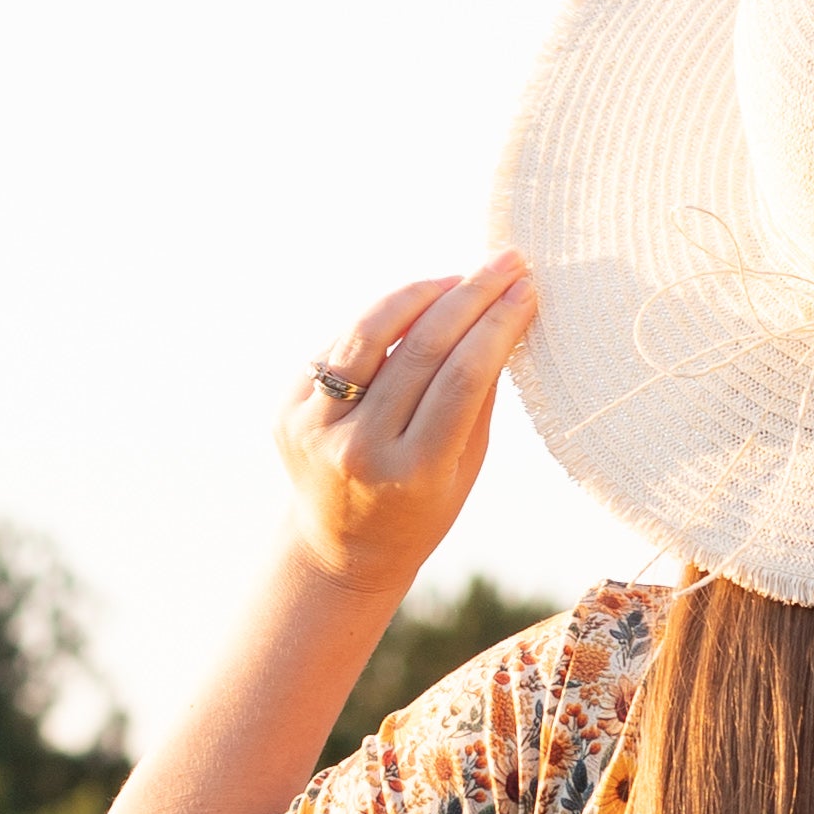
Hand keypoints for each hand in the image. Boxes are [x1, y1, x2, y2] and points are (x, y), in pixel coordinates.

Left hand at [277, 249, 538, 593]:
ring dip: (419, 294)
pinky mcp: (288, 409)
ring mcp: (315, 427)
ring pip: (370, 333)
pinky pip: (342, 346)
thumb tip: (503, 316)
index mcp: (412, 475)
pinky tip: (413, 309)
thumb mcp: (463, 468)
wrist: (342, 549)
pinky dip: (381, 321)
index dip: (497, 326)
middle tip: (504, 264)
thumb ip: (477, 398)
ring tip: (457, 279)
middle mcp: (358, 449)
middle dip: (469, 297)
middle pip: (420, 349)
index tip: (526, 290)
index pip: (462, 380)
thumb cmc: (421, 507)